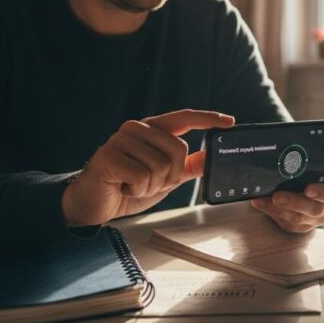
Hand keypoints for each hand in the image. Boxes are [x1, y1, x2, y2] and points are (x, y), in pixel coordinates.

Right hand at [62, 109, 234, 225]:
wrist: (93, 204)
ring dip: (151, 186)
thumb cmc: (126, 188)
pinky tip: (123, 187)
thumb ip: (184, 167)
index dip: (208, 118)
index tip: (230, 121)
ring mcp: (120, 140)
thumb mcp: (163, 178)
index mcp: (151, 129)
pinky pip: (142, 177)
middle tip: (149, 183)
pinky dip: (137, 190)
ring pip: (161, 167)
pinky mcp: (108, 156)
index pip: (184, 118)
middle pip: (178, 150)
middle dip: (170, 176)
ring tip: (132, 184)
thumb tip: (207, 158)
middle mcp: (136, 129)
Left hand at [250, 122, 323, 232]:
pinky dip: (270, 212)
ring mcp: (312, 219)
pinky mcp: (297, 225)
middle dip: (295, 202)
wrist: (299, 178)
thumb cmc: (313, 167)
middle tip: (278, 195)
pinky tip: (259, 201)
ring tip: (264, 197)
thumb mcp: (321, 153)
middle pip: (315, 210)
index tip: (309, 188)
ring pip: (297, 219)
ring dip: (279, 209)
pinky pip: (284, 222)